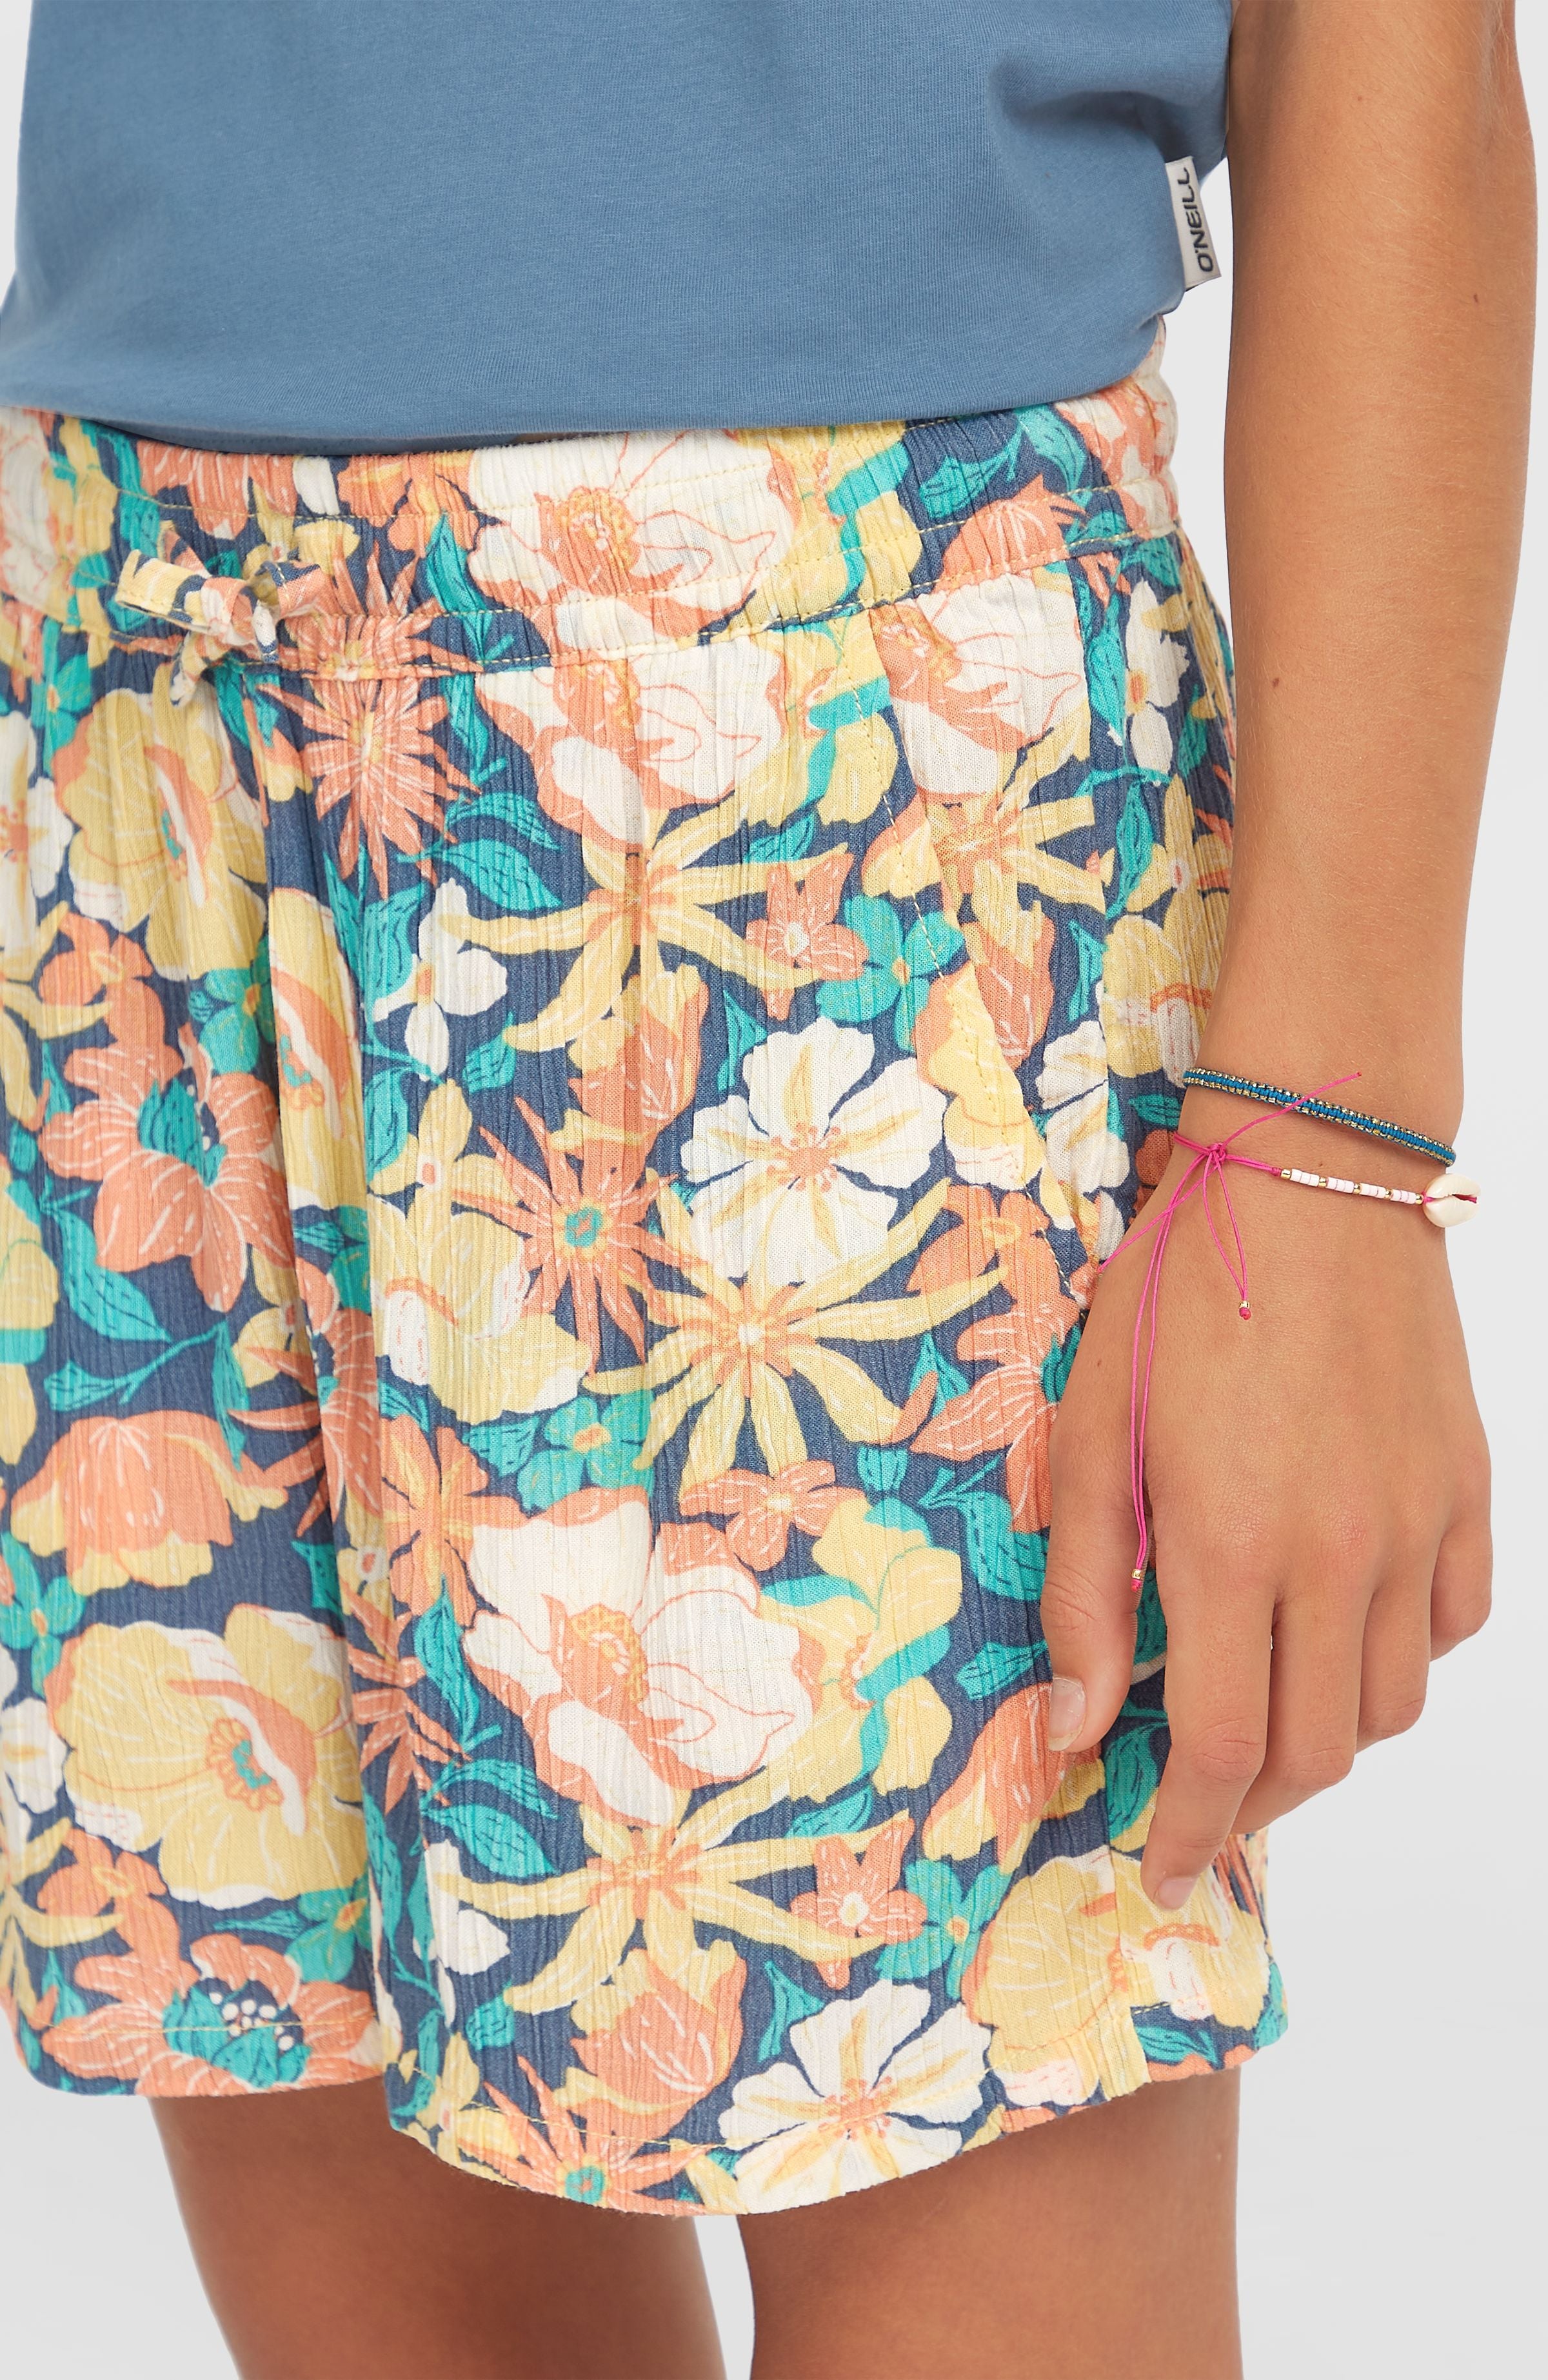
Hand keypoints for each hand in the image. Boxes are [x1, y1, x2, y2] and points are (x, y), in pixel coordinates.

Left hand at [1039, 1098, 1491, 1908]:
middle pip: (1315, 1751)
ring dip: (1324, 1742)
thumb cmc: (1178, 1290)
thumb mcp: (1092, 1431)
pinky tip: (1347, 1639)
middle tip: (1203, 1813)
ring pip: (1391, 1702)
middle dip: (1252, 1810)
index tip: (1161, 1862)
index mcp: (1233, 1543)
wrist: (1313, 1176)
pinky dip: (1401, 1661)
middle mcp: (1343, 1554)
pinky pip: (1455, 1623)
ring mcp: (1420, 1523)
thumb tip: (1080, 1726)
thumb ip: (1088, 1590)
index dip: (1190, 1828)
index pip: (1223, 1748)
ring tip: (1265, 1727)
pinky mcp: (1467, 1488)